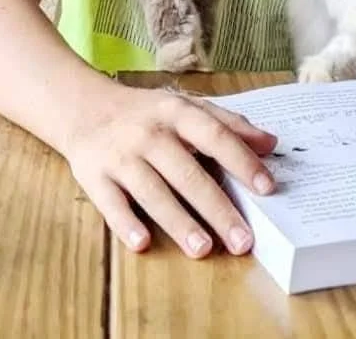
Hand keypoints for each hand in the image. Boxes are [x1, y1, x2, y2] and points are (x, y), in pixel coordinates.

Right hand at [64, 84, 276, 256]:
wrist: (84, 107)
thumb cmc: (147, 112)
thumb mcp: (187, 107)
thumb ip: (229, 124)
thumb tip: (271, 143)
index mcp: (177, 113)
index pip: (215, 136)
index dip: (242, 161)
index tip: (267, 187)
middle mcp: (150, 134)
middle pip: (187, 174)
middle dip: (217, 209)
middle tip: (243, 239)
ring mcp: (121, 156)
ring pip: (153, 192)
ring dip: (179, 222)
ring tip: (204, 249)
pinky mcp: (94, 177)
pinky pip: (112, 204)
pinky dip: (126, 223)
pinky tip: (144, 243)